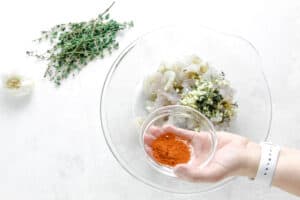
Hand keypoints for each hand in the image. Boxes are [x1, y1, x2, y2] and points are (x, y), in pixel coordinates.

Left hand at [144, 125, 259, 181]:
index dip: (157, 157)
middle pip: (168, 152)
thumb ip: (194, 174)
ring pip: (174, 142)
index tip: (147, 150)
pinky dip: (175, 130)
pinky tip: (166, 127)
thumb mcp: (213, 174)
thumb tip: (175, 170)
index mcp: (191, 169)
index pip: (169, 164)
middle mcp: (190, 158)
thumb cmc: (231, 166)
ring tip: (151, 131)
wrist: (245, 153)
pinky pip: (184, 134)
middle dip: (156, 145)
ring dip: (162, 137)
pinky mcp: (199, 137)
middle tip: (145, 138)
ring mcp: (194, 148)